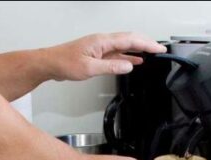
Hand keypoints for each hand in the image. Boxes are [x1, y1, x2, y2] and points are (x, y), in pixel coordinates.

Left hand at [43, 32, 165, 79]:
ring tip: (152, 53)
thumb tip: (128, 66)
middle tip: (160, 49)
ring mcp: (100, 48)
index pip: (130, 40)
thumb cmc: (64, 63)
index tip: (159, 49)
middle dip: (146, 43)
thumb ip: (110, 67)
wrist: (51, 64)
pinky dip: (128, 56)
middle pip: (130, 39)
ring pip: (124, 46)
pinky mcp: (97, 54)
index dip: (147, 44)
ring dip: (139, 49)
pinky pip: (117, 54)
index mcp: (102, 41)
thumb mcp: (89, 68)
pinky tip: (134, 60)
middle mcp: (103, 42)